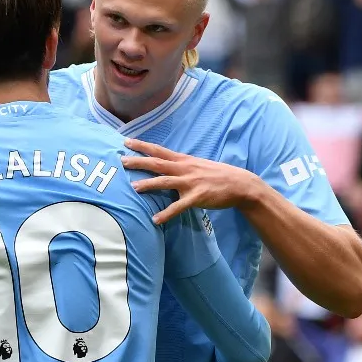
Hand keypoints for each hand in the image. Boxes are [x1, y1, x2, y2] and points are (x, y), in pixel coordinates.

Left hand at [120, 138, 258, 223]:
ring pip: (166, 181)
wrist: (240, 184)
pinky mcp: (198, 197)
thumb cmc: (216, 175)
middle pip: (158, 163)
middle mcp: (185, 168)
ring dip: (149, 184)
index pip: (159, 150)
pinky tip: (155, 219)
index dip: (142, 146)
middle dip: (139, 161)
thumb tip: (163, 167)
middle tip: (121, 160)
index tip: (125, 141)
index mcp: (183, 160)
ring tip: (134, 187)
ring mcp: (191, 182)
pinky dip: (166, 213)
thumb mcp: (196, 165)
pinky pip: (179, 206)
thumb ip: (180, 166)